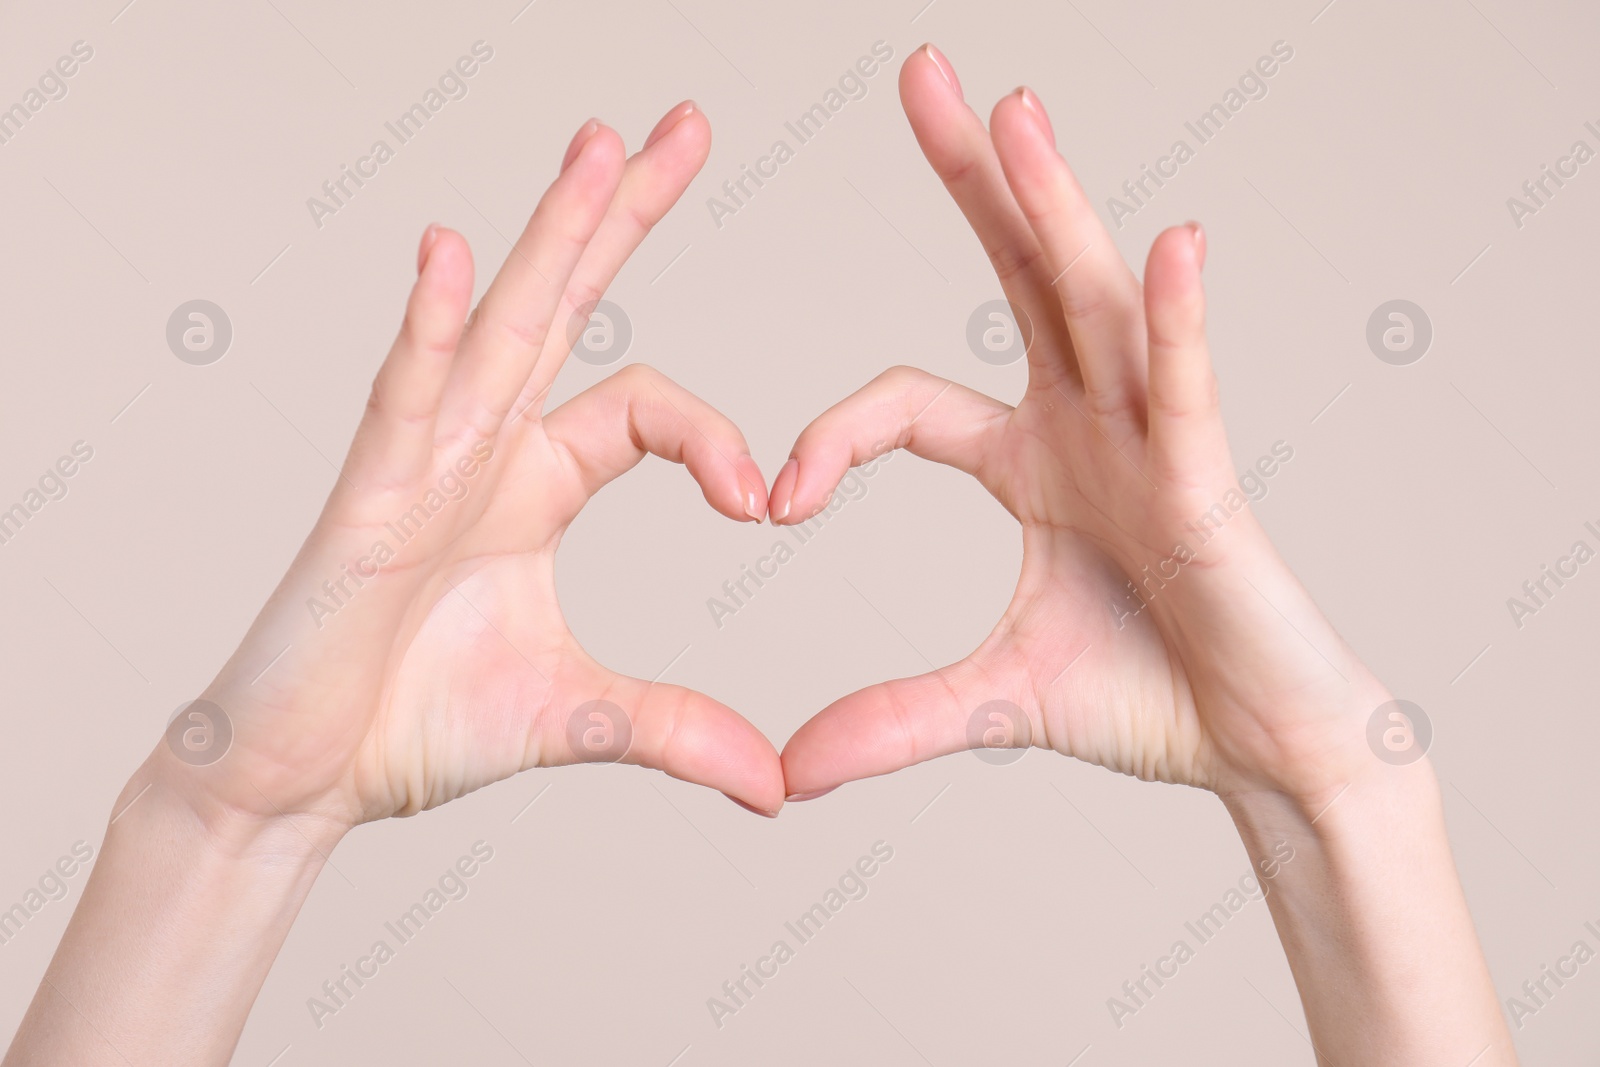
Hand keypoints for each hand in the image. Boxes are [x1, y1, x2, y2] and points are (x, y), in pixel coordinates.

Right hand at [162, 103, 785, 837]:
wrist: (306, 778)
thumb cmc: (416, 723)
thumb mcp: (580, 721)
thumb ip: (679, 733)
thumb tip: (776, 785)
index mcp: (536, 481)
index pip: (644, 408)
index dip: (717, 439)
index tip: (768, 505)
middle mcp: (482, 447)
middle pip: (564, 308)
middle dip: (622, 217)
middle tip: (681, 129)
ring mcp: (422, 460)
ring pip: (494, 326)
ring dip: (546, 234)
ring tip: (599, 146)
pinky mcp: (368, 498)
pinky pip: (404, 397)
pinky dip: (426, 328)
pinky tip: (449, 253)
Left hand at [776, 47, 1389, 806]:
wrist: (1260, 750)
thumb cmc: (1152, 696)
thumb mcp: (994, 701)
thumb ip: (891, 721)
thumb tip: (787, 773)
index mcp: (1033, 458)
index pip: (908, 403)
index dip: (832, 439)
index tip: (772, 503)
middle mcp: (1091, 423)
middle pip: (1019, 278)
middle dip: (973, 178)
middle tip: (923, 74)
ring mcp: (1152, 440)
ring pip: (1096, 305)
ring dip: (1056, 208)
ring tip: (1014, 112)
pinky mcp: (1207, 485)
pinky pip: (1189, 391)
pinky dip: (1179, 324)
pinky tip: (1168, 247)